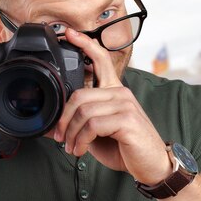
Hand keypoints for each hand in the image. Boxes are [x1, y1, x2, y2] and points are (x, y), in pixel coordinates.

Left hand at [52, 28, 171, 184]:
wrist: (151, 166)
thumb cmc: (123, 147)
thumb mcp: (95, 133)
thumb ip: (77, 123)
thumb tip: (49, 125)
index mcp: (113, 91)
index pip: (100, 60)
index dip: (85, 44)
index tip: (69, 34)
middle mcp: (120, 92)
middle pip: (79, 94)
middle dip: (63, 119)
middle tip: (59, 137)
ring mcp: (125, 104)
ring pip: (83, 112)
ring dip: (71, 134)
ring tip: (71, 148)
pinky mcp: (127, 119)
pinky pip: (92, 125)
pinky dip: (81, 140)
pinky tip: (81, 150)